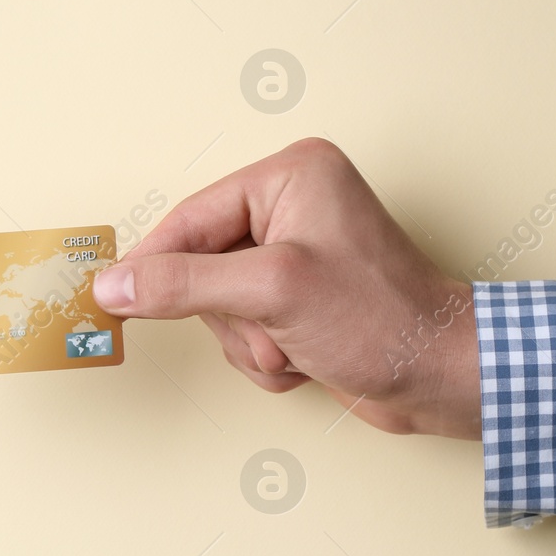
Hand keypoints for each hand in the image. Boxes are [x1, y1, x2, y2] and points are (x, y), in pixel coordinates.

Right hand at [92, 137, 479, 438]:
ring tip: (296, 345)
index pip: (192, 218)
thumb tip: (117, 284)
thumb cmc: (385, 320)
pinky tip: (306, 358)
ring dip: (250, 343)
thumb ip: (184, 285)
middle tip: (272, 329)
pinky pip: (244, 330)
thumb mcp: (271, 293)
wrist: (443, 379)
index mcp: (291, 176)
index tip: (112, 295)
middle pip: (201, 266)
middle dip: (231, 316)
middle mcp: (293, 207)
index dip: (153, 263)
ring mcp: (295, 255)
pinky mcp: (300, 299)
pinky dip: (265, 356)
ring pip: (219, 307)